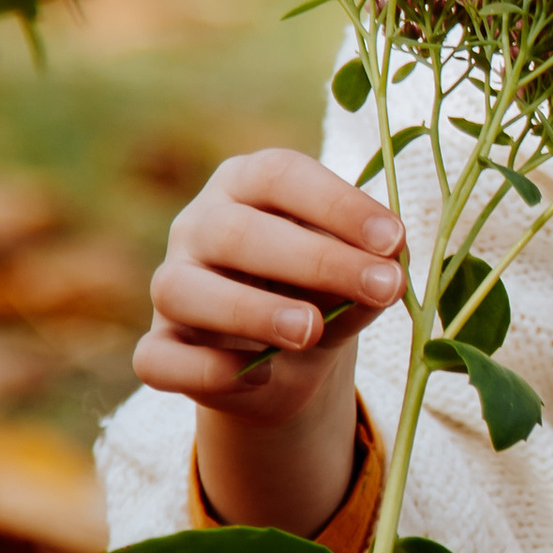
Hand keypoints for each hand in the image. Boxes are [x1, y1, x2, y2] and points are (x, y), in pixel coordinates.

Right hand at [134, 149, 406, 530]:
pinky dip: (205, 371)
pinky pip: (158, 358)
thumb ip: (368, 272)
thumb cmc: (320, 293)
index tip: (394, 240)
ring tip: (310, 331)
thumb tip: (392, 273)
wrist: (286, 363)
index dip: (337, 204)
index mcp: (246, 185)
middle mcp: (197, 225)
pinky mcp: (158, 347)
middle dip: (314, 260)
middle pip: (236, 231)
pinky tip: (258, 377)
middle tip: (379, 287)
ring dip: (250, 311)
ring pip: (182, 290)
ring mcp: (169, 285)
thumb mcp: (352, 279)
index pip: (280, 175)